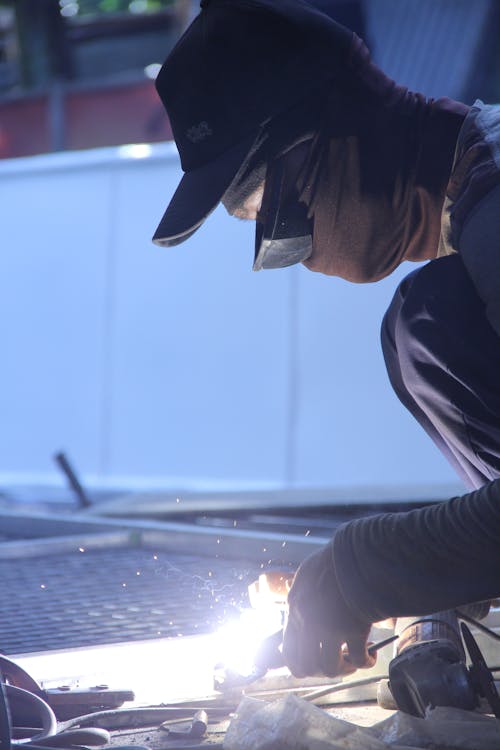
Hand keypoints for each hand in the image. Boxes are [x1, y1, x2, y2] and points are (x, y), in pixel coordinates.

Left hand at [282, 544, 375, 677]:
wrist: (357, 553)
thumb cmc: (334, 561)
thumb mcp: (306, 577)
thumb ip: (301, 600)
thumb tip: (298, 618)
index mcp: (295, 608)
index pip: (288, 651)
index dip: (300, 665)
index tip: (312, 665)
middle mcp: (308, 622)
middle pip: (307, 666)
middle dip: (321, 671)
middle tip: (333, 664)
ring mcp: (331, 627)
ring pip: (330, 668)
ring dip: (343, 669)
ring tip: (352, 661)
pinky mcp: (354, 628)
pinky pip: (358, 659)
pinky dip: (365, 662)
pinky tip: (370, 656)